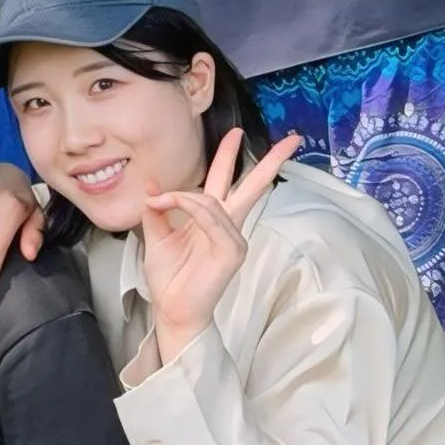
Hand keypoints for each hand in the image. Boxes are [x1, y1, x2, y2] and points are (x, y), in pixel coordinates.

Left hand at [140, 128, 302, 363]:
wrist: (171, 309)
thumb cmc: (169, 277)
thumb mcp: (156, 236)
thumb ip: (159, 210)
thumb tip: (152, 185)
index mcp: (212, 219)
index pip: (226, 182)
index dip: (229, 157)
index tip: (234, 135)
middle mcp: (227, 225)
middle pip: (252, 187)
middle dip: (270, 161)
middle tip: (292, 139)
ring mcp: (233, 238)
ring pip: (214, 200)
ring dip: (183, 196)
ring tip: (161, 200)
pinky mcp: (232, 250)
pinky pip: (213, 218)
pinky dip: (190, 206)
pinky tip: (174, 203)